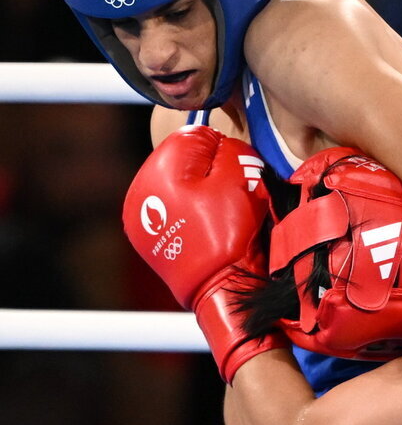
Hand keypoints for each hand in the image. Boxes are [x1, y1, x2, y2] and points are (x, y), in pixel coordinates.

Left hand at [122, 125, 285, 380]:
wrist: (220, 289)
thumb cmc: (231, 233)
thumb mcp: (240, 178)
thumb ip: (228, 148)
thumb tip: (219, 142)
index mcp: (159, 168)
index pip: (195, 135)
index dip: (223, 150)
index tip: (238, 171)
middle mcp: (139, 189)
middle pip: (181, 161)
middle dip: (207, 171)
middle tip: (230, 194)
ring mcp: (138, 217)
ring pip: (174, 186)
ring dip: (196, 192)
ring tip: (217, 214)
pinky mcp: (145, 238)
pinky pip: (169, 212)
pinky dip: (185, 214)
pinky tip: (202, 229)